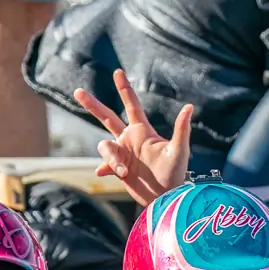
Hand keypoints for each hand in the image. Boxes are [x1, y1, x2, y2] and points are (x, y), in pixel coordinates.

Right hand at [74, 69, 193, 206]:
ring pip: (104, 146)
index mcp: (143, 131)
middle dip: (92, 105)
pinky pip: (105, 165)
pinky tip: (104, 173)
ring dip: (111, 159)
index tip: (118, 72)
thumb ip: (182, 129)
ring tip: (124, 172)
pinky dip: (105, 168)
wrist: (166, 197)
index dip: (124, 88)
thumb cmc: (176, 173)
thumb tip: (190, 107)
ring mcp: (123, 154)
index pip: (131, 105)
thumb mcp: (179, 150)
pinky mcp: (119, 169)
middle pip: (107, 117)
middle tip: (78, 92)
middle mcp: (130, 139)